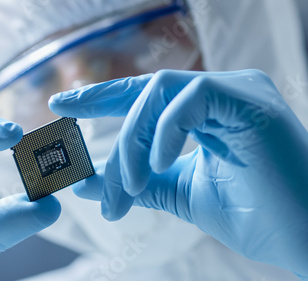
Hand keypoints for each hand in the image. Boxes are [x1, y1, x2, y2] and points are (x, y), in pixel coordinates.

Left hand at [49, 70, 307, 278]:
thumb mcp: (178, 194)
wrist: (305, 240)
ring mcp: (237, 92)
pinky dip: (165, 131)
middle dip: (106, 120)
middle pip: (145, 92)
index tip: (62, 106)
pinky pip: (190, 99)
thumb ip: (136, 183)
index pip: (144, 95)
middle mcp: (220, 93)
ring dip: (133, 140)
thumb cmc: (253, 215)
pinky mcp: (251, 102)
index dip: (101, 97)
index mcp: (205, 111)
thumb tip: (85, 182)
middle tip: (80, 161)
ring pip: (161, 92)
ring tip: (127, 185)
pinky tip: (157, 165)